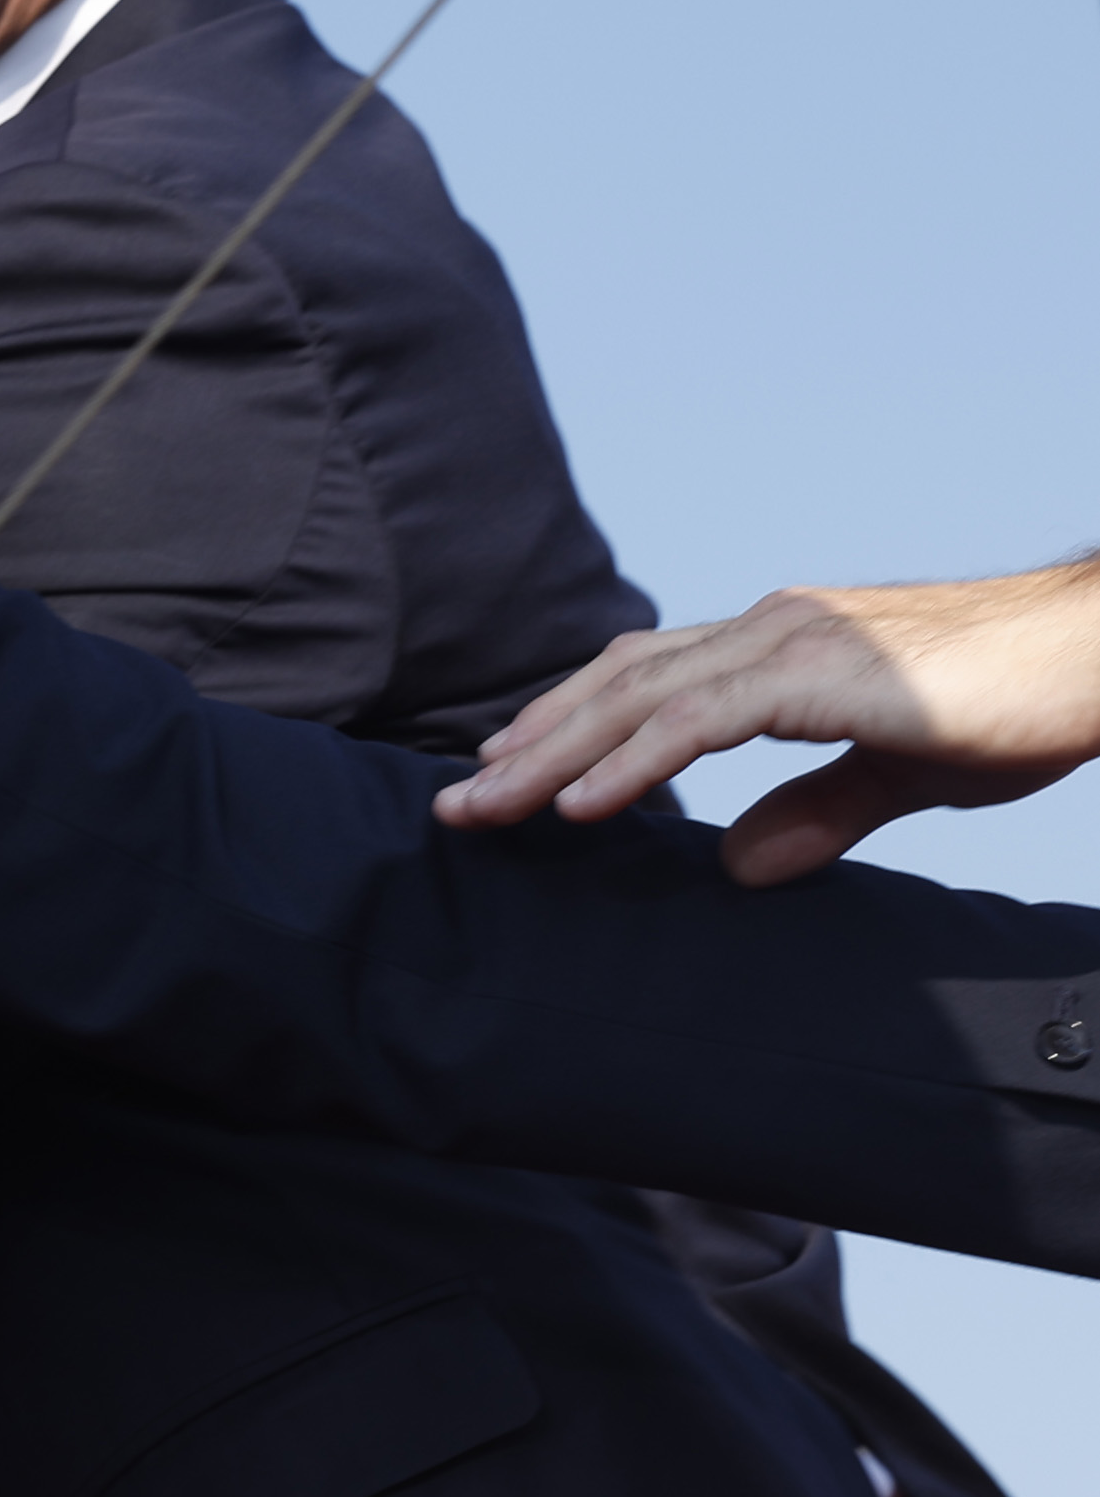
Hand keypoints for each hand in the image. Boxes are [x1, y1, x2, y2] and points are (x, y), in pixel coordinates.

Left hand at [436, 557, 1099, 881]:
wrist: (1099, 658)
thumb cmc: (1019, 704)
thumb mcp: (900, 773)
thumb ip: (817, 807)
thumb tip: (737, 866)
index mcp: (781, 645)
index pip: (644, 678)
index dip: (569, 724)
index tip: (506, 776)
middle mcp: (771, 630)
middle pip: (617, 684)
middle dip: (532, 744)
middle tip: (460, 803)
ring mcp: (794, 643)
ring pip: (638, 698)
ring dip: (554, 758)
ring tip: (488, 809)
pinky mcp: (825, 674)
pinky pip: (700, 721)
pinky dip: (631, 764)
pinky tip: (581, 807)